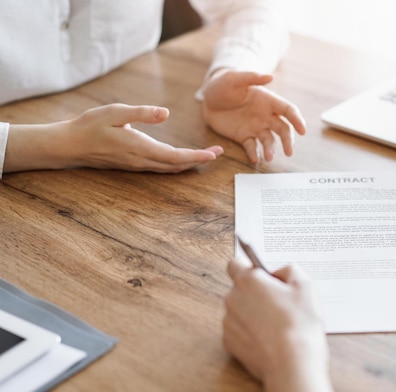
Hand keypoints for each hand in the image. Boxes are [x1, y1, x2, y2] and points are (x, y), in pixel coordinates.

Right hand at [5, 104, 223, 173]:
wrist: (69, 146)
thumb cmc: (90, 126)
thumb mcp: (115, 112)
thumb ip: (141, 113)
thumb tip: (165, 113)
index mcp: (141, 148)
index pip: (176, 156)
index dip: (197, 156)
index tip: (214, 154)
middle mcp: (142, 161)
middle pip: (177, 165)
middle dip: (199, 160)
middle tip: (218, 153)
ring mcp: (138, 165)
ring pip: (170, 168)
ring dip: (189, 163)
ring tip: (206, 156)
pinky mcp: (134, 164)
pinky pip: (161, 167)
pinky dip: (177, 164)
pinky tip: (183, 159)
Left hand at [201, 70, 305, 162]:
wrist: (208, 98)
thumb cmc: (223, 85)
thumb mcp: (235, 79)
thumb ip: (252, 77)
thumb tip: (270, 76)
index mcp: (268, 101)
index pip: (288, 111)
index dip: (297, 120)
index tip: (302, 131)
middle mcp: (266, 116)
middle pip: (283, 129)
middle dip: (288, 140)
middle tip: (289, 152)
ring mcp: (256, 127)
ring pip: (269, 141)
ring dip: (271, 150)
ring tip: (268, 157)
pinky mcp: (244, 137)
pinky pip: (252, 147)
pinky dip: (254, 154)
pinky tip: (255, 159)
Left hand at [223, 259, 326, 381]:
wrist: (292, 363)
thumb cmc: (299, 323)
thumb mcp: (305, 285)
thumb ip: (290, 270)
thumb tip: (279, 273)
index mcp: (248, 281)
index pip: (235, 263)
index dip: (248, 267)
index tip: (261, 275)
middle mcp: (233, 299)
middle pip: (239, 289)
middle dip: (255, 293)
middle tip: (278, 303)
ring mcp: (229, 322)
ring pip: (239, 311)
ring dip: (252, 313)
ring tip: (276, 324)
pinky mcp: (229, 343)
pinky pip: (238, 331)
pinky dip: (250, 332)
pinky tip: (269, 338)